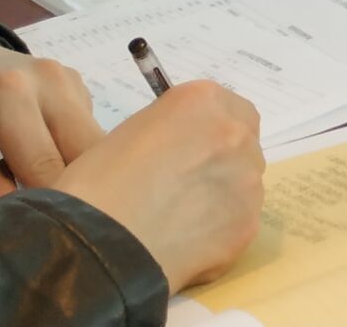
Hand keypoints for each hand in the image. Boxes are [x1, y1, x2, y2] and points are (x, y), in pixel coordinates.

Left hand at [0, 35, 102, 206]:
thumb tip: (26, 221)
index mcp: (9, 97)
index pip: (48, 167)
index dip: (47, 206)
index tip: (39, 234)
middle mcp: (52, 81)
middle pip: (88, 152)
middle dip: (77, 190)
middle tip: (48, 218)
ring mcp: (69, 79)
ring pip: (97, 142)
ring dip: (78, 171)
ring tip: (41, 188)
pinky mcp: (78, 84)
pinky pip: (90, 130)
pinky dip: (74, 153)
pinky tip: (43, 159)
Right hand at [51, 81, 264, 292]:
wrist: (97, 245)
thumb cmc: (98, 183)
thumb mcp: (133, 131)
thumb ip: (174, 130)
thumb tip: (186, 147)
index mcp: (203, 101)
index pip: (229, 107)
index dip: (210, 130)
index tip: (193, 148)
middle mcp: (236, 134)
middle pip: (242, 143)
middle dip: (221, 160)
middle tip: (185, 186)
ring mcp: (248, 180)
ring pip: (244, 183)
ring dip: (221, 195)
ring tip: (178, 220)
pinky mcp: (248, 223)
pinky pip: (237, 221)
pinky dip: (217, 230)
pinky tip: (183, 242)